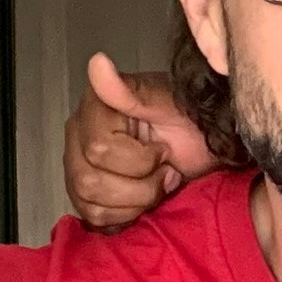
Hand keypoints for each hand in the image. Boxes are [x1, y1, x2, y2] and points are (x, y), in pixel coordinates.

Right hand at [64, 55, 210, 232]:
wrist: (203, 145)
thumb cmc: (190, 121)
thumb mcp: (168, 103)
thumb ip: (129, 90)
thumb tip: (98, 64)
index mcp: (94, 109)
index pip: (98, 151)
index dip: (139, 160)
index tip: (162, 150)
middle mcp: (78, 136)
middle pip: (90, 181)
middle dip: (139, 185)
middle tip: (163, 170)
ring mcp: (79, 166)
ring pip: (91, 203)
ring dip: (135, 201)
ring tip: (156, 183)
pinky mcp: (87, 193)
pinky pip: (93, 218)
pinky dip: (125, 216)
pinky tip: (142, 199)